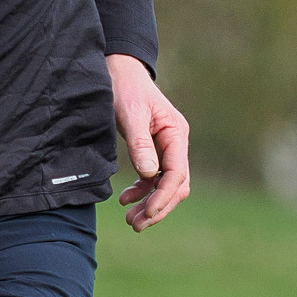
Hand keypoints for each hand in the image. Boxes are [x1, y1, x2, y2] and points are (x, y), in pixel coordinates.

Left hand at [108, 53, 190, 230]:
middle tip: (136, 225)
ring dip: (151, 204)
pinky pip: (154, 178)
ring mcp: (167, 148)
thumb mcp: (130, 113)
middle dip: (159, 207)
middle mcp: (177, 142)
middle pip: (176, 185)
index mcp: (176, 133)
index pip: (177, 173)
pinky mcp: (155, 151)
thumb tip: (149, 174)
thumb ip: (139, 143)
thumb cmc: (125, 88)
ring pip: (166, 185)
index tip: (147, 213)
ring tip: (131, 220)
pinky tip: (126, 198)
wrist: (120, 72)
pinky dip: (143, 191)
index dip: (163, 197)